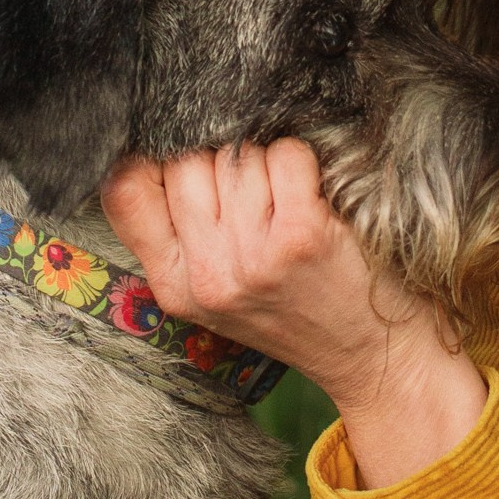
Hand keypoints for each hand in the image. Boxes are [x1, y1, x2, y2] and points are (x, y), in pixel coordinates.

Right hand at [101, 142, 485, 485]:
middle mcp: (206, 275)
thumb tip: (157, 142)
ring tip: (286, 200)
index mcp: (173, 285)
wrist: (375, 357)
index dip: (150, 156)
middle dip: (219, 156)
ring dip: (264, 159)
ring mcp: (253, 257)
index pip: (123, 188)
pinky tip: (313, 195)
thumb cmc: (300, 309)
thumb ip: (180, 231)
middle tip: (256, 190)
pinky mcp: (301, 236)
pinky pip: (284, 155)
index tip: (181, 156)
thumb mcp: (218, 288)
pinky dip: (301, 161)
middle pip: (184, 161)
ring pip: (236, 153)